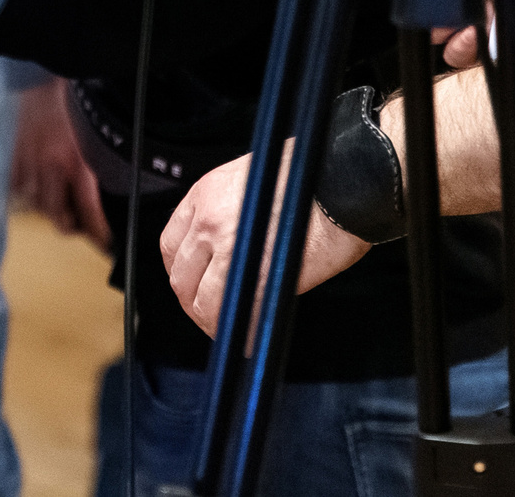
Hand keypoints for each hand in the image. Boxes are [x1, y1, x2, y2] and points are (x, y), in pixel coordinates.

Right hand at [11, 80, 109, 249]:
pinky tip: (39, 182)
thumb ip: (99, 166)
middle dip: (72, 226)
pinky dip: (28, 190)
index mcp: (77, 162)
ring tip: (61, 200)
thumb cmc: (75, 105)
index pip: (89, 212)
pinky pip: (18, 188)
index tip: (106, 243)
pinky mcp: (13, 157)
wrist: (45, 77)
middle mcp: (51, 167)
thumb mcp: (96, 137)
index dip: (99, 234)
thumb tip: (111, 195)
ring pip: (38, 205)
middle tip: (81, 223)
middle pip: (60, 218)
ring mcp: (29, 163)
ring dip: (50, 207)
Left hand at [159, 145, 369, 336]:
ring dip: (212, 321)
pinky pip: (232, 313)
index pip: (171, 245)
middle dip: (193, 301)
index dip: (182, 271)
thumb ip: (232, 211)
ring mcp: (227, 248)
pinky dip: (237, 330)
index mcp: (205, 193)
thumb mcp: (254, 181)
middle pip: (181, 277)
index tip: (193, 282)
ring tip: (231, 329)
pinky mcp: (253, 274)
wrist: (343, 185)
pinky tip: (250, 335)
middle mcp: (208, 219)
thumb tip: (230, 243)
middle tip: (212, 313)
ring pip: (201, 300)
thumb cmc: (312, 179)